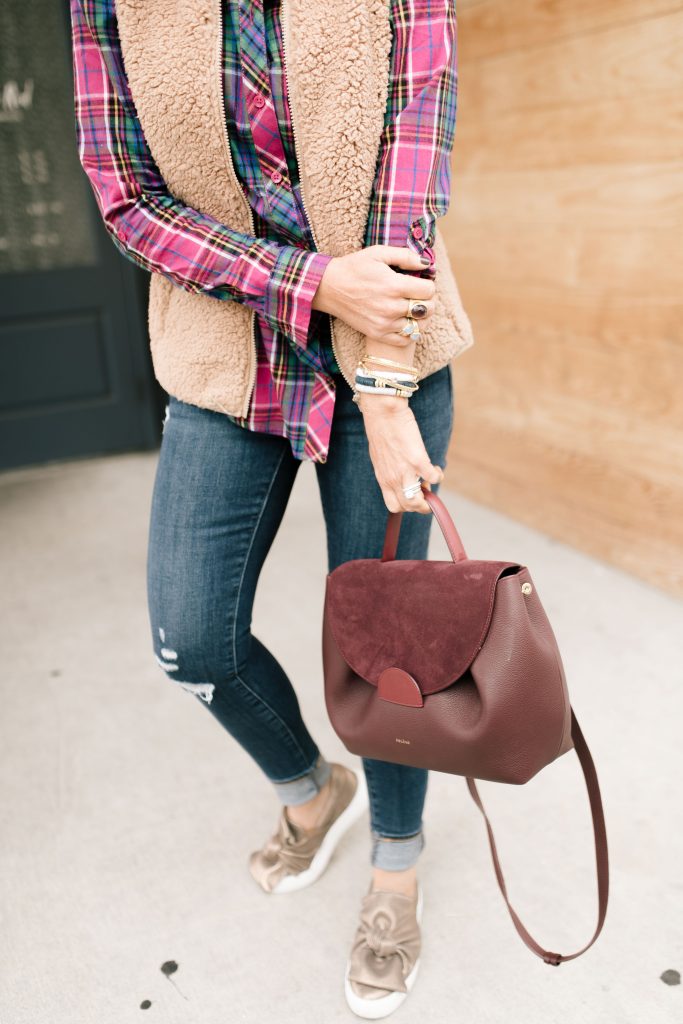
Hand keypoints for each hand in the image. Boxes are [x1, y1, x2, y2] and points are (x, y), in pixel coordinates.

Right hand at [312, 245, 435, 349]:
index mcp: (394, 285)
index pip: (428, 290)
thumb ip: (405, 256)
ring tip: (414, 309)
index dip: (428, 284)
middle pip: (427, 309)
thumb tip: (427, 264)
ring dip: (421, 317)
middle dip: (428, 300)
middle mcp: (391, 307)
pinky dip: (410, 332)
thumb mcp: (379, 253)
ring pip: (419, 326)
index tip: (421, 282)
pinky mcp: (377, 334)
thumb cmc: (355, 267)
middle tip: (419, 295)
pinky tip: (405, 322)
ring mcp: (385, 323)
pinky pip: (405, 339)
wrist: (329, 287)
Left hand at [358, 392, 443, 513]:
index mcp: (383, 478)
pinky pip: (434, 478)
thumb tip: (404, 474)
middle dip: (420, 504)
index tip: (413, 494)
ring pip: (418, 502)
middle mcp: (392, 479)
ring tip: (430, 480)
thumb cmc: (381, 430)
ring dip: (429, 496)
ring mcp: (405, 472)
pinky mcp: (417, 461)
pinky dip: (438, 475)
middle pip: (408, 507)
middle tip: (425, 489)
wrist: (383, 414)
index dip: (407, 505)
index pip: (394, 505)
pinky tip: (436, 467)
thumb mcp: (381, 456)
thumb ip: (390, 469)